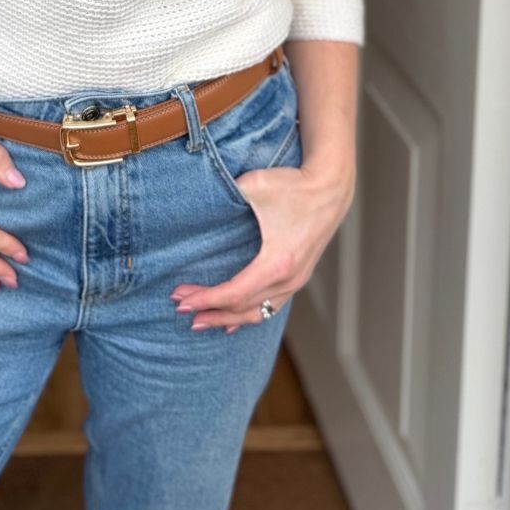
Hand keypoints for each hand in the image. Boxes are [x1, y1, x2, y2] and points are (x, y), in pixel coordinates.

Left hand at [171, 160, 353, 331]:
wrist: (330, 187)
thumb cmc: (292, 186)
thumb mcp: (254, 186)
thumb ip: (225, 197)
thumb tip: (198, 205)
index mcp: (276, 262)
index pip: (233, 293)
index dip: (205, 299)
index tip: (180, 299)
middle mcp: (288, 279)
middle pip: (242, 309)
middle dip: (209, 311)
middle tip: (180, 310)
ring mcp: (296, 282)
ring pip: (258, 314)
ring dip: (227, 319)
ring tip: (201, 322)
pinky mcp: (298, 277)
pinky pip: (271, 307)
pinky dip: (249, 316)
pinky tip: (233, 324)